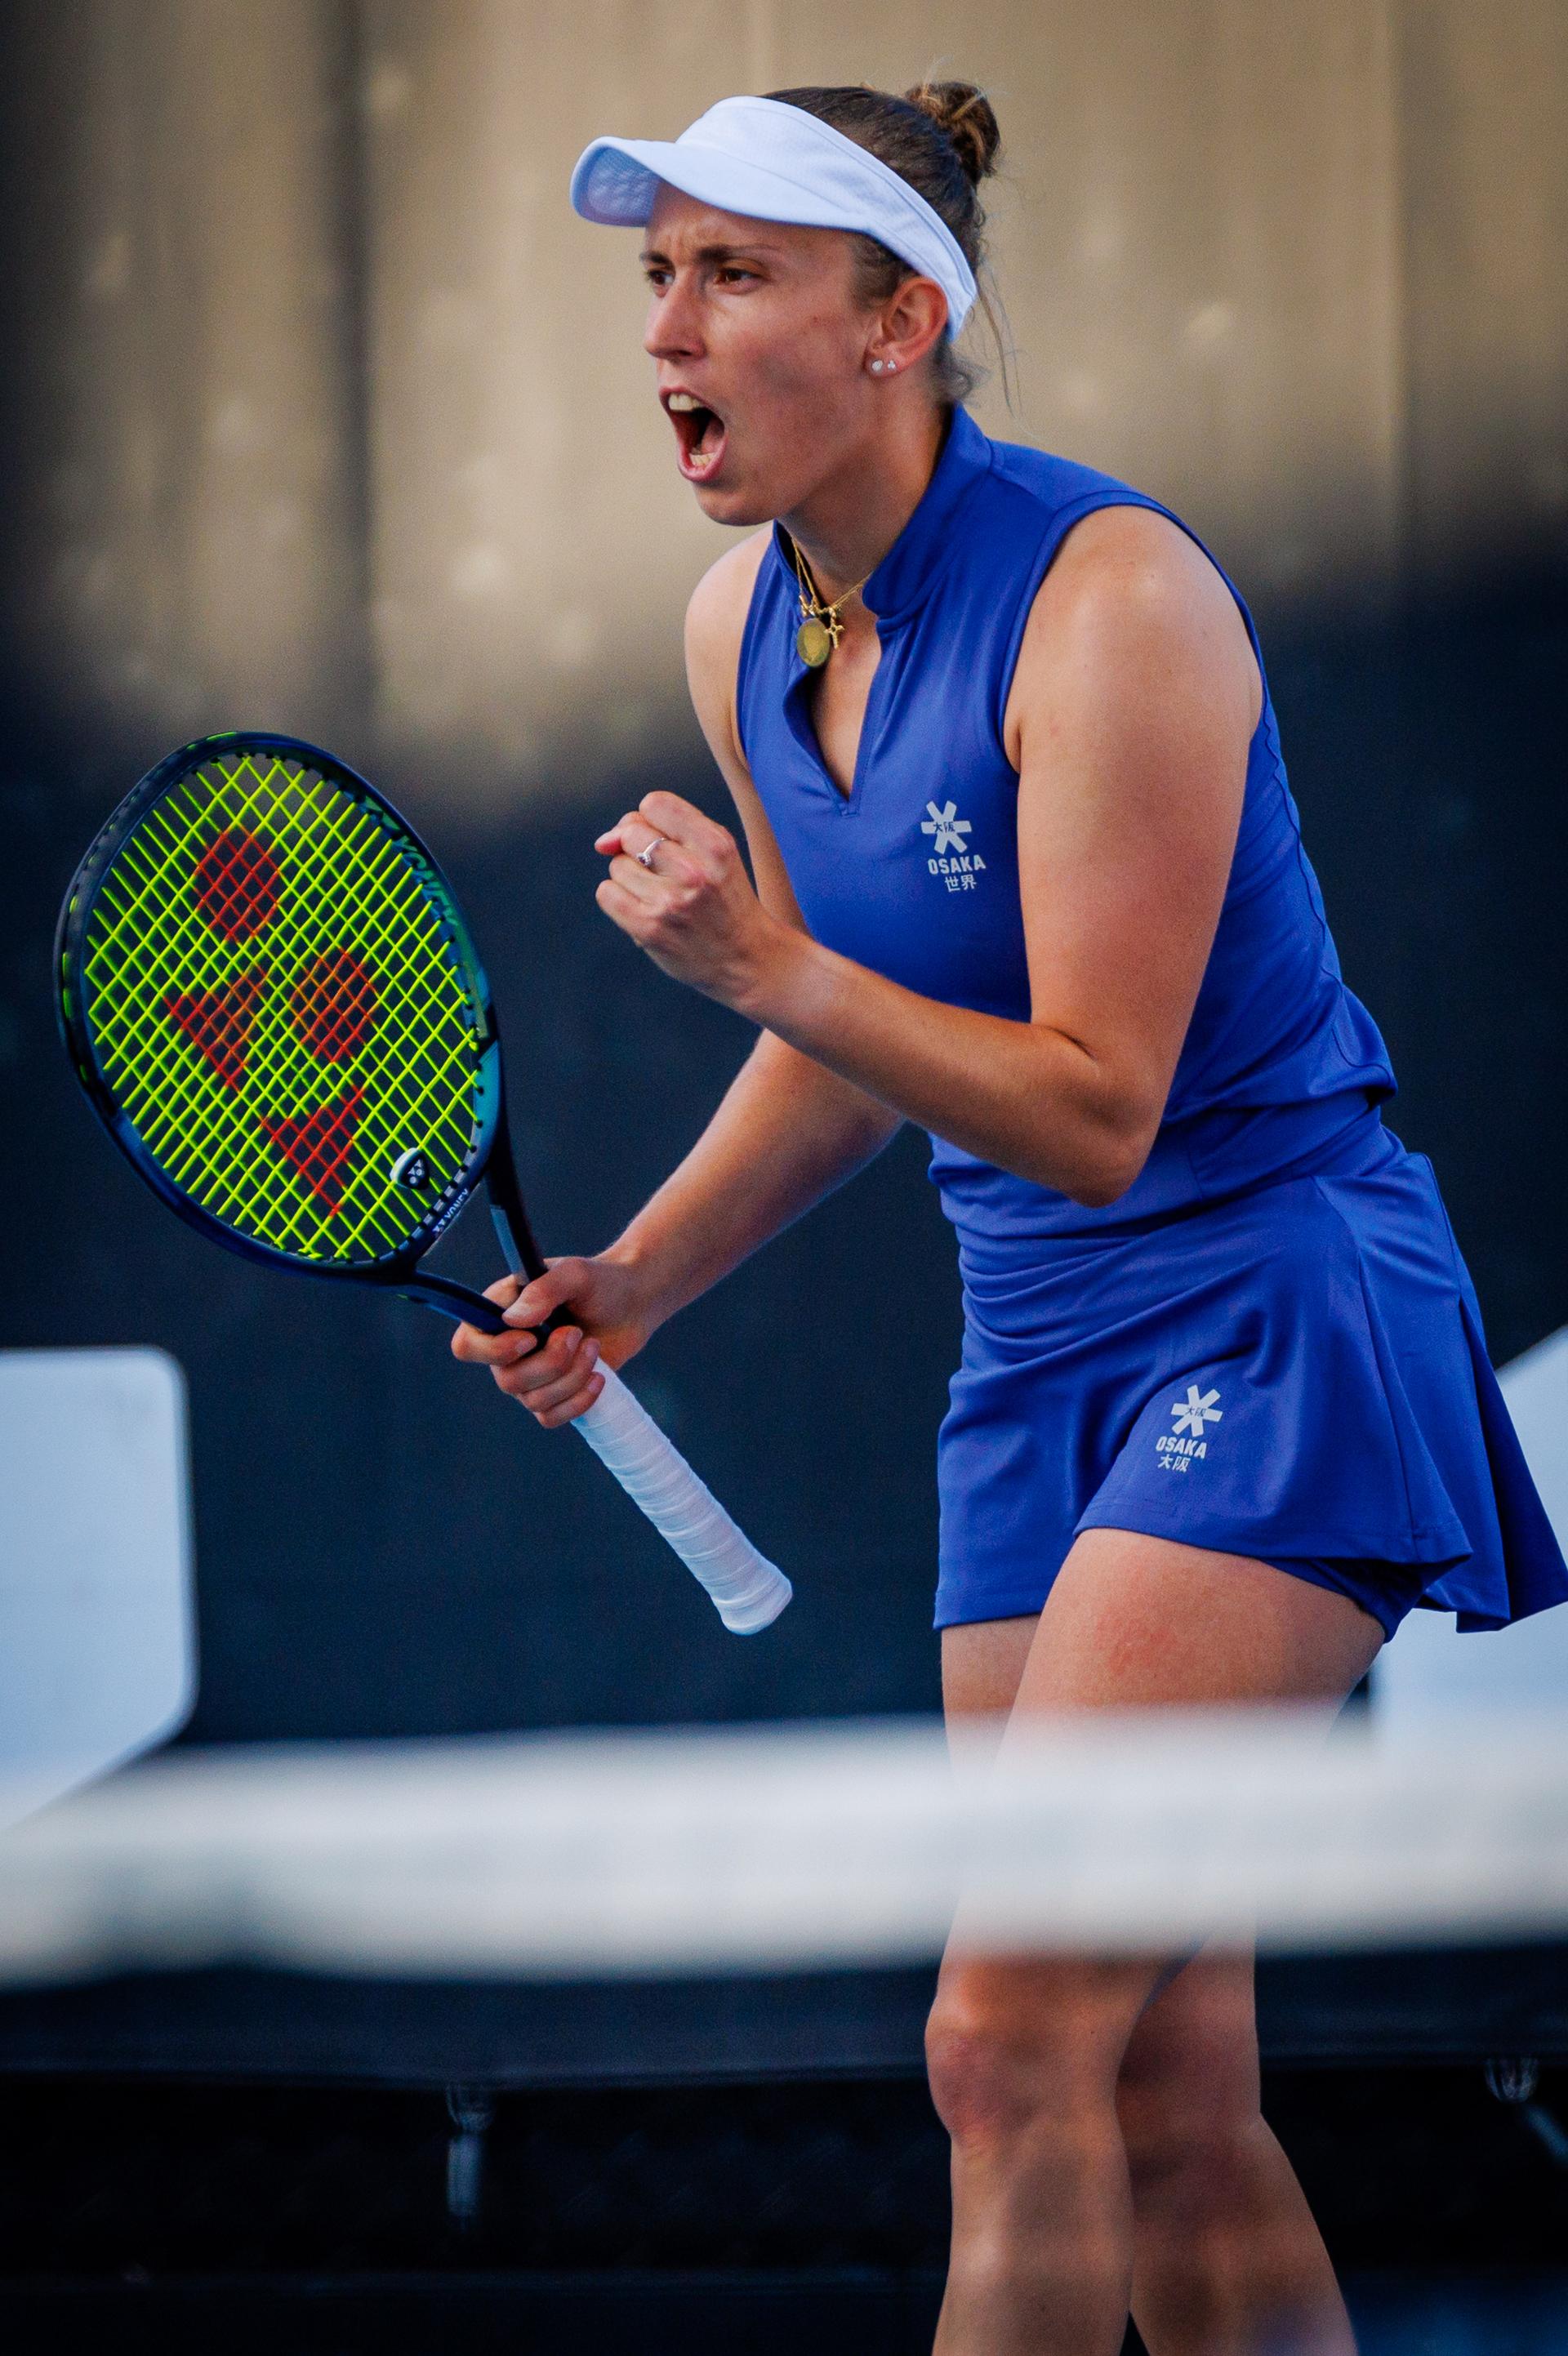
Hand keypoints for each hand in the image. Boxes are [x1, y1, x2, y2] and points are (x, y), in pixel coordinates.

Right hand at [449, 1252, 658, 1428]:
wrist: (633, 1304)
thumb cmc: (599, 1282)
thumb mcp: (574, 1274)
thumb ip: (544, 1291)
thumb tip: (513, 1321)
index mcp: (499, 1313)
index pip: (467, 1346)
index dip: (494, 1351)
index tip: (531, 1339)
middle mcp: (506, 1349)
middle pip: (507, 1380)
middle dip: (552, 1362)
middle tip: (577, 1333)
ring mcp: (529, 1376)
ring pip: (533, 1400)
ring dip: (572, 1376)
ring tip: (593, 1346)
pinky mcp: (553, 1395)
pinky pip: (551, 1417)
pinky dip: (578, 1400)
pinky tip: (599, 1377)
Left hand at [594, 791, 793, 1012]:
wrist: (746, 958)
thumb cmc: (723, 899)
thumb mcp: (714, 852)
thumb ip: (664, 830)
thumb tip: (603, 841)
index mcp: (715, 844)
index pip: (654, 804)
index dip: (648, 820)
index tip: (662, 841)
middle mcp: (694, 871)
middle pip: (630, 833)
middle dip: (636, 849)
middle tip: (661, 873)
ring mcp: (670, 902)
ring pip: (617, 865)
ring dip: (630, 878)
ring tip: (659, 896)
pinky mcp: (649, 929)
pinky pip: (606, 894)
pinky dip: (618, 899)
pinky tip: (641, 909)